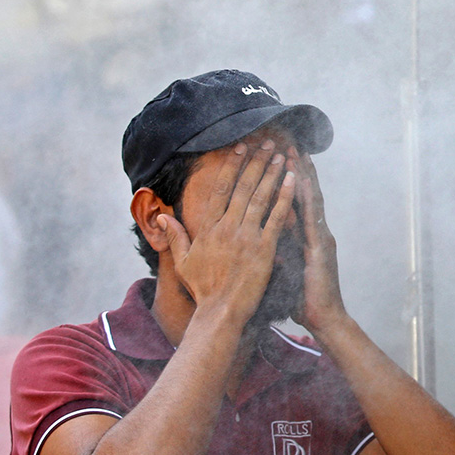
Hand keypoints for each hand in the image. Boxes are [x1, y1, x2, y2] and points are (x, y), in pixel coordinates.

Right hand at [158, 142, 296, 325]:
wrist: (221, 312)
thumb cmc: (204, 289)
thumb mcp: (183, 261)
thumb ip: (175, 236)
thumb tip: (162, 215)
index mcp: (208, 228)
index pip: (221, 189)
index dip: (232, 166)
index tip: (241, 148)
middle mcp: (227, 228)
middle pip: (243, 187)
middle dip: (257, 162)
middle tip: (268, 142)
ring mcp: (246, 237)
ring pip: (260, 197)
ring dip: (271, 173)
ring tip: (281, 154)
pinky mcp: (264, 249)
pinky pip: (276, 218)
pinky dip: (284, 197)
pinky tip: (292, 180)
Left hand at [287, 147, 347, 332]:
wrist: (325, 319)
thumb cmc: (303, 299)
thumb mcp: (286, 269)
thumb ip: (278, 250)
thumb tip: (262, 238)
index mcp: (307, 237)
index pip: (296, 203)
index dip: (288, 181)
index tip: (278, 159)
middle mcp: (316, 232)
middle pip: (306, 195)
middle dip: (297, 170)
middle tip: (288, 144)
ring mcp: (321, 238)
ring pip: (312, 200)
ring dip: (303, 176)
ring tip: (296, 153)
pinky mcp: (322, 247)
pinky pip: (312, 218)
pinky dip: (307, 198)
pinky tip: (302, 181)